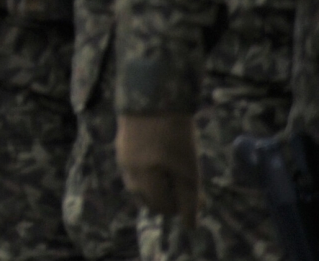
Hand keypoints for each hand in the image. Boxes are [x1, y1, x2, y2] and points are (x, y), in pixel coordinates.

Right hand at [115, 113, 199, 227]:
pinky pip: (134, 170)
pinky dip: (147, 174)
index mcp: (145, 178)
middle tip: (185, 188)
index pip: (163, 207)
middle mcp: (129, 172)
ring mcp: (123, 157)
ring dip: (156, 188)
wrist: (153, 94)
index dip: (182, 207)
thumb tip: (190, 225)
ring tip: (173, 176)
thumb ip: (189, 198)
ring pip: (138, 186)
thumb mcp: (189, 168)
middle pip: (147, 200)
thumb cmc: (176, 133)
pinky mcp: (122, 145)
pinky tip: (159, 161)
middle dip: (166, 200)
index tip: (196, 196)